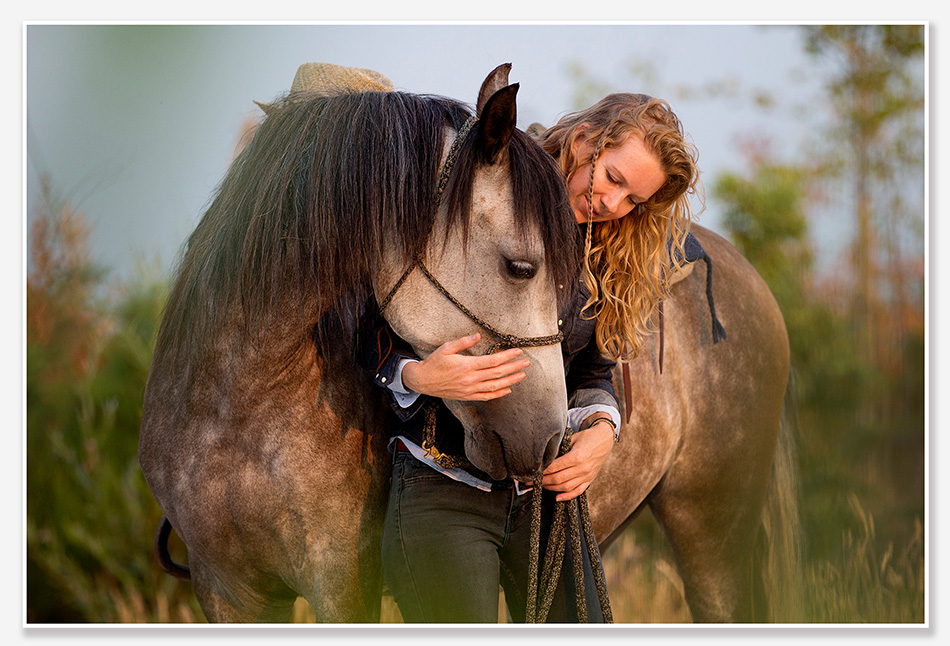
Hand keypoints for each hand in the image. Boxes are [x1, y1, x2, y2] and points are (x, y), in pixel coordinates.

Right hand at [401, 333, 529, 400]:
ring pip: (495, 386)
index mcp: (467, 365)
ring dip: (510, 381)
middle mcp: (471, 379)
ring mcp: (470, 389)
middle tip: (526, 363)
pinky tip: (508, 390)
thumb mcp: (447, 348)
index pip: (493, 361)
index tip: (518, 352)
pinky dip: (498, 394)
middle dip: (514, 367)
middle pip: (497, 373)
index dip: (507, 356)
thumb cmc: (434, 362)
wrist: (423, 381)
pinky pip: (486, 396)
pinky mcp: (467, 396)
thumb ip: (463, 342)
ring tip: (522, 376)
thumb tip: (478, 335)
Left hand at [540, 420, 614, 501]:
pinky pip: (577, 491)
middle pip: (558, 479)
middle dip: (543, 481)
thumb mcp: (571, 438)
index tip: (533, 472)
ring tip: (541, 485)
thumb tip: (545, 458)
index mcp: (577, 456)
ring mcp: (587, 475)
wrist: (605, 440)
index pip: (555, 467)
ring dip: (551, 488)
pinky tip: (557, 498)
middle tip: (532, 481)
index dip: (542, 471)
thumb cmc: (587, 437)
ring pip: (566, 487)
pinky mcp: (590, 480)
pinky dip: (567, 496)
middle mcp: (582, 468)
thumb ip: (559, 449)